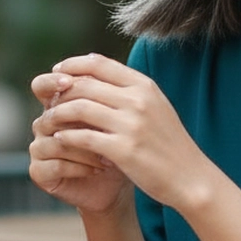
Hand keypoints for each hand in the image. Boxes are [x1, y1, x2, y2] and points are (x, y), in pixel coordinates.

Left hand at [35, 53, 215, 212]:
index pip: (98, 63)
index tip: (58, 73)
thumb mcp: (154, 105)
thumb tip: (93, 67)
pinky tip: (59, 139)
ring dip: (58, 114)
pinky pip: (82, 137)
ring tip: (49, 120)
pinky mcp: (123, 150)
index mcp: (143, 86)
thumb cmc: (168, 142)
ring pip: (78, 108)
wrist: (190, 177)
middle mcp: (137, 100)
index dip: (72, 65)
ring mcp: (131, 125)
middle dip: (61, 91)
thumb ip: (128, 88)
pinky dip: (66, 137)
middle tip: (49, 101)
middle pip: (84, 84)